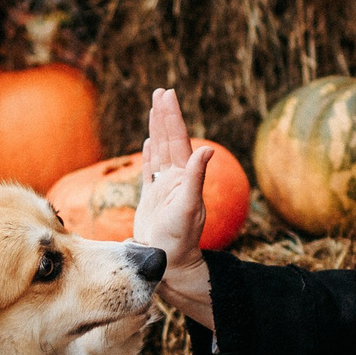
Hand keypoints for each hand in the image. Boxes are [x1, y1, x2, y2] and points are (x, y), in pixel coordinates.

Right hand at [133, 87, 216, 329]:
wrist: (169, 262)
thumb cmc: (179, 239)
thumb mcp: (188, 207)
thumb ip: (195, 177)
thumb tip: (206, 150)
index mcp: (184, 176)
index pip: (178, 139)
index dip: (172, 116)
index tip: (168, 95)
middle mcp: (175, 178)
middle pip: (170, 139)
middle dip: (165, 115)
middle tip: (161, 92)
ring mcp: (164, 187)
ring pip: (160, 151)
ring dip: (158, 129)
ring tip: (155, 109)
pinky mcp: (152, 198)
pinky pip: (150, 170)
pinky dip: (150, 155)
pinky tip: (149, 143)